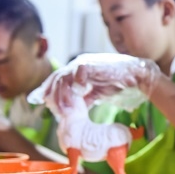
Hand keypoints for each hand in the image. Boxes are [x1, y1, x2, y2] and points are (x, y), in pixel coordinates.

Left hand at [29, 53, 160, 115]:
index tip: (39, 101)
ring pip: (63, 78)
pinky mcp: (91, 64)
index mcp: (78, 70)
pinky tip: (76, 97)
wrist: (135, 76)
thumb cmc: (118, 82)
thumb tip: (76, 108)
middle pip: (56, 78)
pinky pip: (76, 75)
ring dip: (61, 95)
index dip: (47, 89)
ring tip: (63, 109)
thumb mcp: (97, 93)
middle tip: (51, 110)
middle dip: (51, 94)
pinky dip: (73, 86)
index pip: (57, 79)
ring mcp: (84, 63)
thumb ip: (85, 98)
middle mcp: (78, 64)